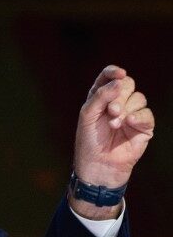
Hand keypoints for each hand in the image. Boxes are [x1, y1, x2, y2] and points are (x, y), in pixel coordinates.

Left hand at [71, 65, 153, 218]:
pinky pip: (147, 114)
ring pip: (138, 98)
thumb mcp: (88, 114)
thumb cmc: (89, 139)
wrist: (98, 164)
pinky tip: (128, 123)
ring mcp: (132, 114)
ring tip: (114, 123)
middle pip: (127, 84)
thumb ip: (101, 96)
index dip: (114, 72)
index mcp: (101, 97)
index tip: (118, 74)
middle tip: (110, 111)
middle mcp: (117, 102)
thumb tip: (120, 81)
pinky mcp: (143, 127)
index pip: (110, 77)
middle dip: (119, 95)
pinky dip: (138, 116)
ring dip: (125, 108)